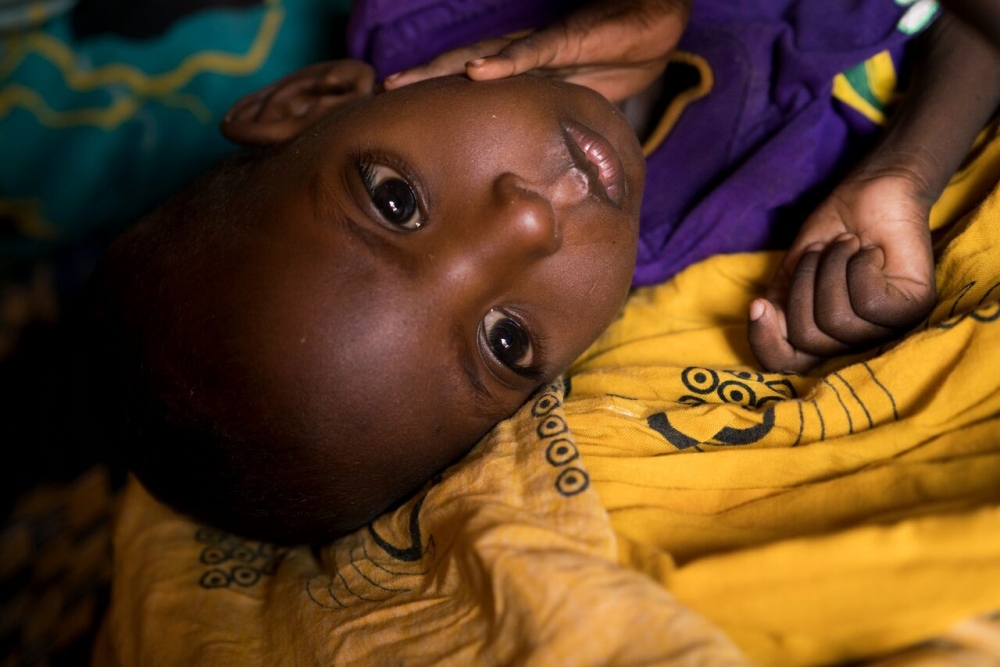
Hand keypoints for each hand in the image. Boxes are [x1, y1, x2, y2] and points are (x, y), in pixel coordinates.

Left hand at [382, 0, 689, 102]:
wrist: (657, 20)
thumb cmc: (619, 55)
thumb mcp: (581, 99)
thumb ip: (557, 120)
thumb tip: (543, 160)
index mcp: (525, 71)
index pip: (472, 82)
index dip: (438, 95)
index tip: (402, 113)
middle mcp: (524, 55)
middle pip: (463, 67)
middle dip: (423, 81)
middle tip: (383, 94)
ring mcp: (543, 45)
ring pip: (484, 56)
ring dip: (444, 70)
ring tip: (407, 80)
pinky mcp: (569, 39)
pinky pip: (534, 51)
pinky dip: (504, 63)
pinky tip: (477, 73)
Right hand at [748, 173, 935, 372]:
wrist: (873, 193)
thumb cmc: (833, 232)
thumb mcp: (793, 272)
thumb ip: (778, 303)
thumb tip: (760, 312)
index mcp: (822, 337)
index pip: (786, 365)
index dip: (766, 342)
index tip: (758, 305)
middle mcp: (853, 341)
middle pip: (807, 337)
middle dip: (804, 283)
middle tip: (822, 252)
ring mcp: (886, 329)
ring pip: (837, 320)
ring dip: (833, 269)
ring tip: (848, 245)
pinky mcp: (912, 310)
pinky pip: (868, 303)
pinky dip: (860, 266)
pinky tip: (872, 252)